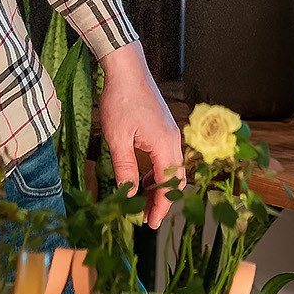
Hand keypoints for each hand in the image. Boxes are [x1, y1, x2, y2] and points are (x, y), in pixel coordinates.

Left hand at [97, 42, 182, 227]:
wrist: (127, 68)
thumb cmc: (121, 100)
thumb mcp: (117, 138)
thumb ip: (125, 169)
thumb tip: (128, 195)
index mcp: (165, 144)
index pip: (168, 185)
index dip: (159, 207)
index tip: (149, 224)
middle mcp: (174, 140)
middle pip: (175, 180)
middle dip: (162, 201)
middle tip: (145, 218)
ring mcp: (171, 133)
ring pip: (171, 169)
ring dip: (159, 187)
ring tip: (141, 202)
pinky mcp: (165, 128)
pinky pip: (166, 157)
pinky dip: (157, 172)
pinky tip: (142, 178)